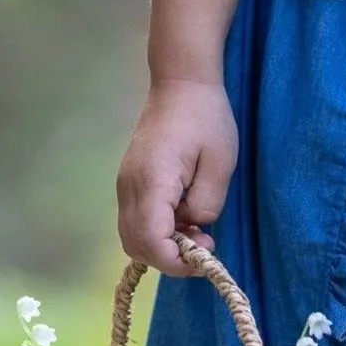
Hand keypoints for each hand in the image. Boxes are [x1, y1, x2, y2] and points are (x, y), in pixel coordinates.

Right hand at [116, 77, 238, 271]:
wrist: (180, 84)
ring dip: (161, 245)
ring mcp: (124, 184)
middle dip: (169, 257)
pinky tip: (182, 218)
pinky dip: (155, 231)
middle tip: (204, 244)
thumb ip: (207, 204)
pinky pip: (134, 220)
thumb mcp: (220, 164)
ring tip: (195, 232)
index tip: (204, 258)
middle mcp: (129, 186)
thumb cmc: (206, 119)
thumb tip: (194, 227)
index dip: (174, 260)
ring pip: (131, 235)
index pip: (150, 239)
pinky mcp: (128, 182)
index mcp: (152, 181)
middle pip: (135, 243)